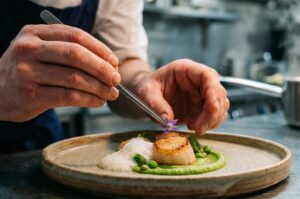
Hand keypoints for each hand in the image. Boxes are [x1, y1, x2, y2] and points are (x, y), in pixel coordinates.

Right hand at [0, 24, 119, 121]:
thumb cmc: (27, 71)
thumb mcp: (40, 52)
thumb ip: (68, 52)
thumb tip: (108, 64)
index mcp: (34, 33)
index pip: (75, 36)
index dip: (100, 49)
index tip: (114, 62)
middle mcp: (29, 49)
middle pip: (76, 55)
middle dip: (102, 68)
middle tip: (116, 79)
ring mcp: (27, 72)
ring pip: (74, 78)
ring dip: (99, 87)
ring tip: (111, 93)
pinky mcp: (30, 95)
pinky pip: (68, 96)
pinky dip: (88, 100)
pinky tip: (97, 101)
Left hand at [134, 59, 228, 134]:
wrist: (144, 96)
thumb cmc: (145, 88)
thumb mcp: (146, 93)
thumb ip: (156, 104)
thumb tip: (168, 119)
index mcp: (186, 70)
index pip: (208, 76)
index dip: (214, 91)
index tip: (212, 108)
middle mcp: (197, 81)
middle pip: (218, 93)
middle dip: (212, 113)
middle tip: (198, 128)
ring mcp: (200, 95)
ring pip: (220, 106)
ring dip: (211, 121)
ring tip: (194, 127)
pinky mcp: (200, 108)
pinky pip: (213, 116)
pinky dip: (208, 124)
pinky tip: (193, 126)